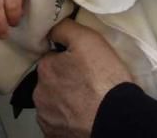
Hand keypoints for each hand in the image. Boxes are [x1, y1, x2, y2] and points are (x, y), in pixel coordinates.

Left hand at [35, 19, 133, 137]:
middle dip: (64, 81)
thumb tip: (52, 28)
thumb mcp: (88, 40)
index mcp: (45, 69)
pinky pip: (58, 123)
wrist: (117, 119)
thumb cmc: (104, 79)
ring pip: (53, 103)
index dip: (67, 59)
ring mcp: (47, 118)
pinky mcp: (55, 135)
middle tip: (87, 82)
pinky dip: (68, 120)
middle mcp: (39, 95)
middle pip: (50, 82)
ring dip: (65, 102)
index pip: (51, 58)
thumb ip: (65, 29)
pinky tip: (84, 116)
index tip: (81, 64)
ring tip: (88, 101)